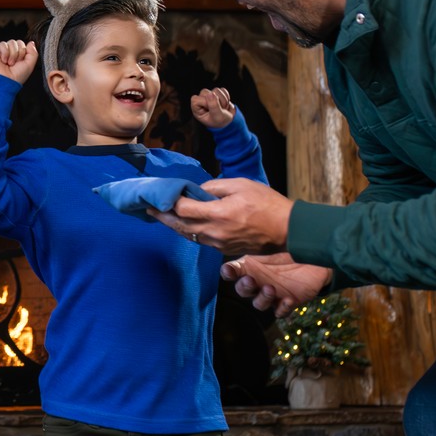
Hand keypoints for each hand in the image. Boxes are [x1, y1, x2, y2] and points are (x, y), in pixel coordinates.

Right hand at [0, 40, 38, 84]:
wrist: (5, 81)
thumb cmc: (16, 76)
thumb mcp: (29, 65)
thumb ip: (33, 53)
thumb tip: (31, 42)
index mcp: (19, 57)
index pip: (24, 46)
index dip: (24, 52)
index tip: (21, 62)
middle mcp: (11, 53)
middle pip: (19, 42)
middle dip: (19, 53)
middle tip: (14, 63)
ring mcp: (3, 52)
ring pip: (12, 42)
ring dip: (12, 54)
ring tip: (9, 63)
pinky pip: (3, 44)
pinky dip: (5, 52)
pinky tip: (3, 60)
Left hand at [148, 176, 291, 255]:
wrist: (287, 230)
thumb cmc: (267, 204)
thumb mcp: (242, 185)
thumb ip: (216, 187)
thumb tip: (198, 191)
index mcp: (218, 214)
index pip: (183, 209)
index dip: (168, 202)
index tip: (159, 195)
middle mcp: (215, 232)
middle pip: (180, 226)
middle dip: (162, 217)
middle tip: (147, 209)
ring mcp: (219, 244)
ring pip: (189, 235)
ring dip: (173, 226)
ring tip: (160, 217)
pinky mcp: (225, 250)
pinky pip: (200, 241)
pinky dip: (188, 232)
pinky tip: (182, 225)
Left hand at [191, 86, 234, 128]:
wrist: (228, 121)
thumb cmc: (219, 122)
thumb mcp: (217, 117)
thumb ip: (213, 105)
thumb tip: (211, 93)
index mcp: (196, 108)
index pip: (196, 99)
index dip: (205, 103)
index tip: (210, 110)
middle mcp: (201, 100)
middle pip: (206, 92)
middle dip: (216, 102)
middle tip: (219, 111)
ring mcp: (209, 95)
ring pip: (216, 90)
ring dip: (223, 100)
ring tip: (222, 108)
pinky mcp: (217, 93)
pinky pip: (223, 90)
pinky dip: (227, 97)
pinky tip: (225, 104)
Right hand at [221, 252, 332, 315]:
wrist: (316, 259)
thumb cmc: (291, 248)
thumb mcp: (275, 243)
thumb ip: (261, 241)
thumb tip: (248, 230)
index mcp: (250, 266)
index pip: (232, 272)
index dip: (228, 273)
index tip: (229, 270)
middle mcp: (258, 282)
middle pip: (243, 290)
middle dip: (244, 287)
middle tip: (251, 280)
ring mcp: (271, 295)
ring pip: (259, 304)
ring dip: (262, 298)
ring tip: (270, 289)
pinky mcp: (287, 303)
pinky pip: (280, 312)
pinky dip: (282, 308)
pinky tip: (288, 300)